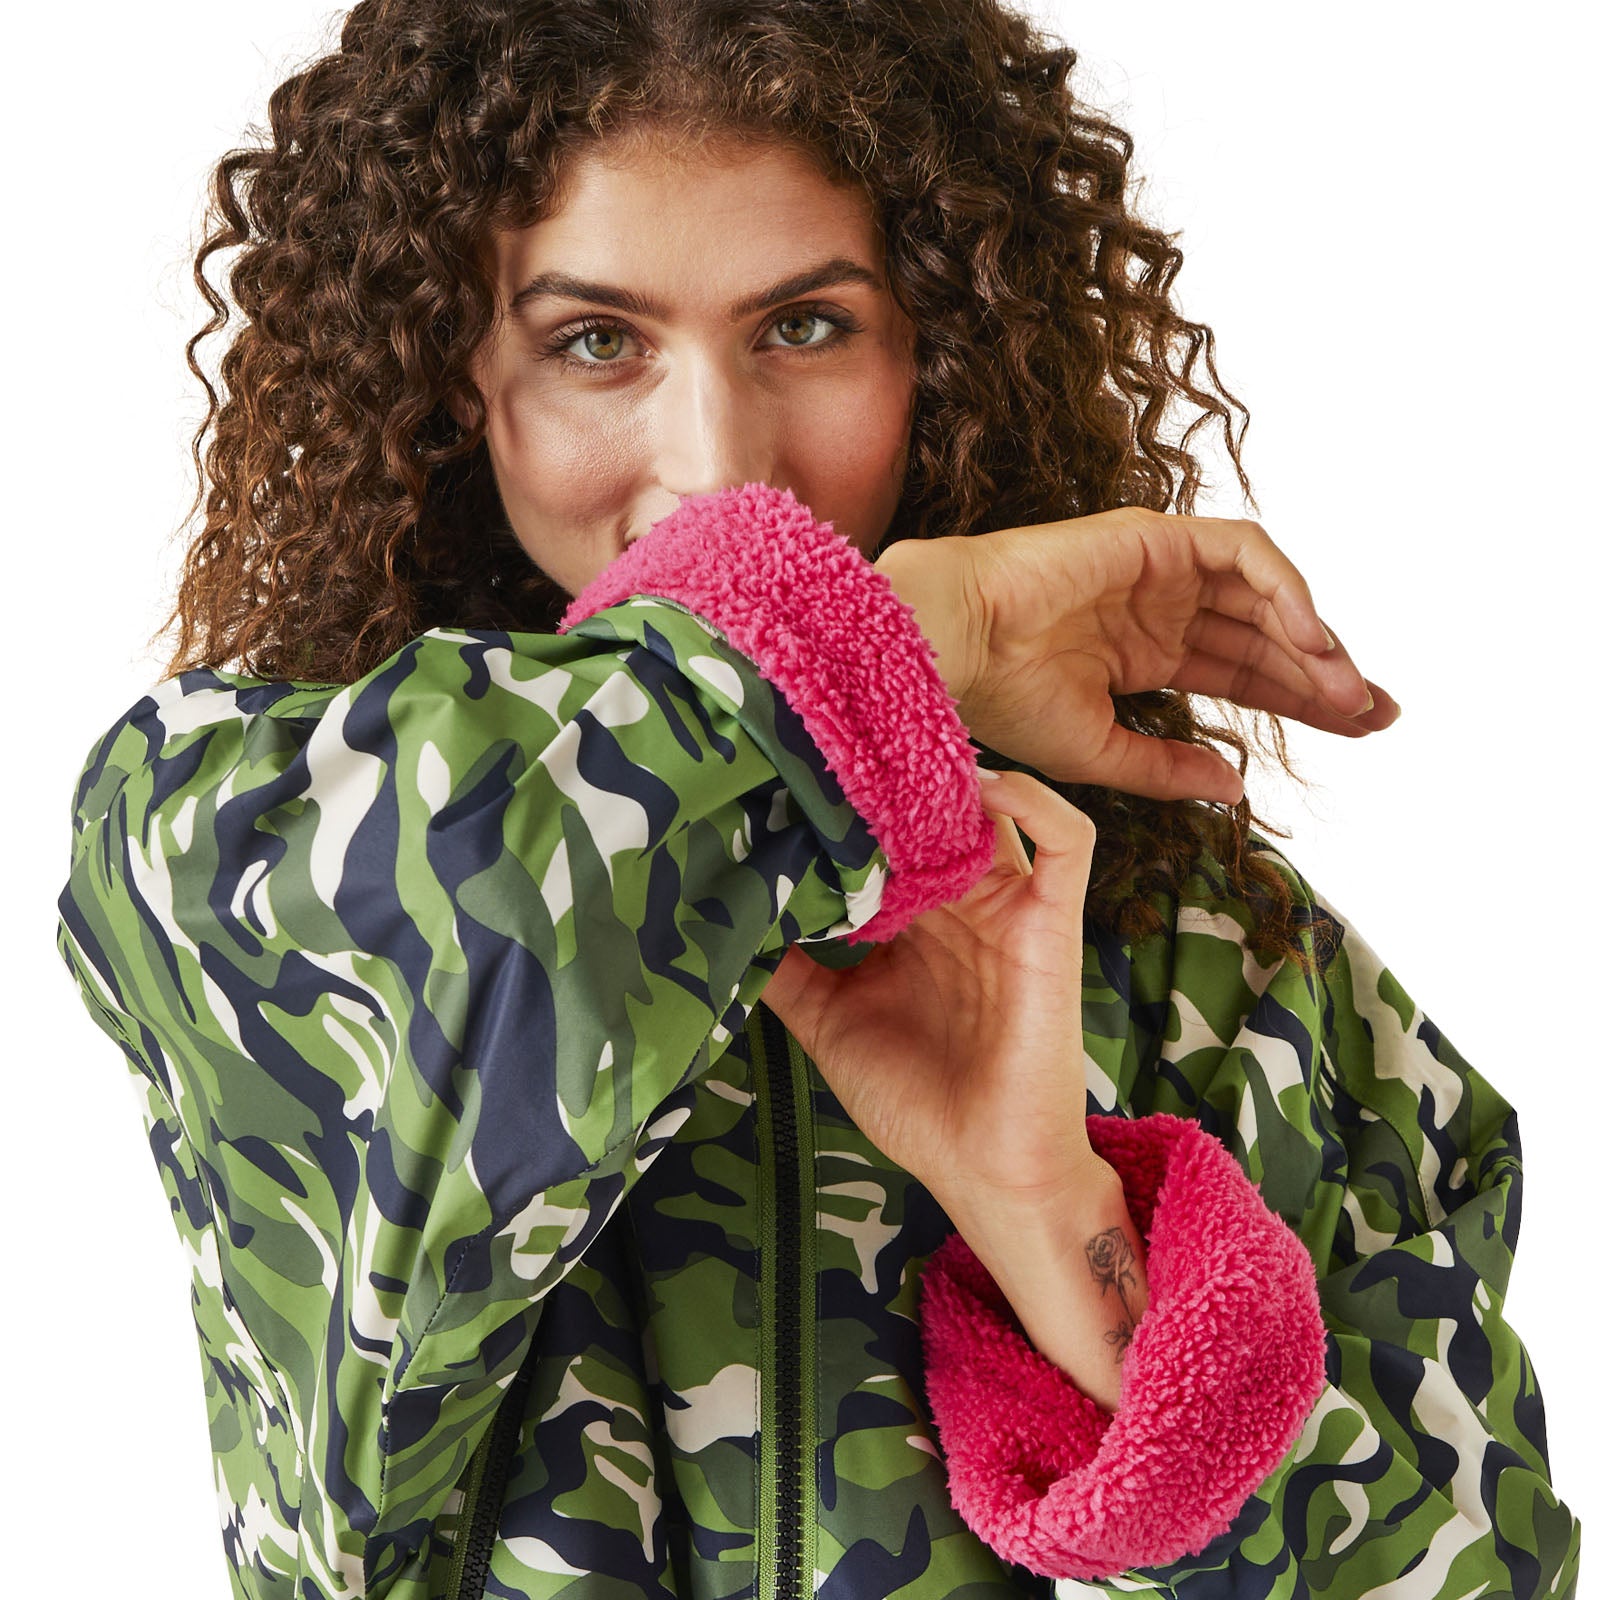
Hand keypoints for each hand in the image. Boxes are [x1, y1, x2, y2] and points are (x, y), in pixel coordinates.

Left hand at [759, 768, 1099, 1208]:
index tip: (795, 767)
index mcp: (915, 921)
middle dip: (889, 776)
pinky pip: (1069, 841)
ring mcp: (1010, 908)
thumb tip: (734, 918)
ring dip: (949, 778)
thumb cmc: (918, 1104)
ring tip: (897, 756)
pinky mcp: (1054, 923)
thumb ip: (790, 971)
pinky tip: (986, 787)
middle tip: (836, 739)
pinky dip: (1035, 802)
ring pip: (992, 810)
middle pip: (933, 811)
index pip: (887, 835)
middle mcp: (963, 904)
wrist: (986, 1171)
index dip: (849, 802)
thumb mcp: (830, 1024)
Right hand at [873, 506, 1400, 803]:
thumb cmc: (1002, 698)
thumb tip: (1236, 786)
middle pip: (1264, 635)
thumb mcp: (1102, 752)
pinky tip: (1310, 639)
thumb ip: (1169, 768)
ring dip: (1312, 639)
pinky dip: (1284, 588)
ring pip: (1262, 594)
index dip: (1300, 699)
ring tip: (1348, 689)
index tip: (1356, 728)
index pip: (1241, 671)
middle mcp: (1158, 608)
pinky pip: (1242, 551)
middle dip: (1324, 674)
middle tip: (1377, 713)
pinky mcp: (1153, 537)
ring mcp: (1158, 570)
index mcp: (1142, 654)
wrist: (952, 646)